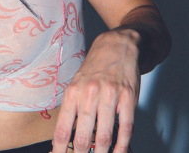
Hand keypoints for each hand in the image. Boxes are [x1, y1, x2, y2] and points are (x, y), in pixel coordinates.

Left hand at [52, 28, 140, 152]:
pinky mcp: (128, 98)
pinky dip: (122, 145)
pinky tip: (118, 152)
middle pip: (83, 136)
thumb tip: (65, 137)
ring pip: (105, 135)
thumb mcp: (76, 84)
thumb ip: (72, 109)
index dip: (59, 149)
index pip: (63, 129)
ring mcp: (110, 96)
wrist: (117, 46)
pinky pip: (126, 127)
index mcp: (72, 93)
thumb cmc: (95, 68)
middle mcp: (89, 94)